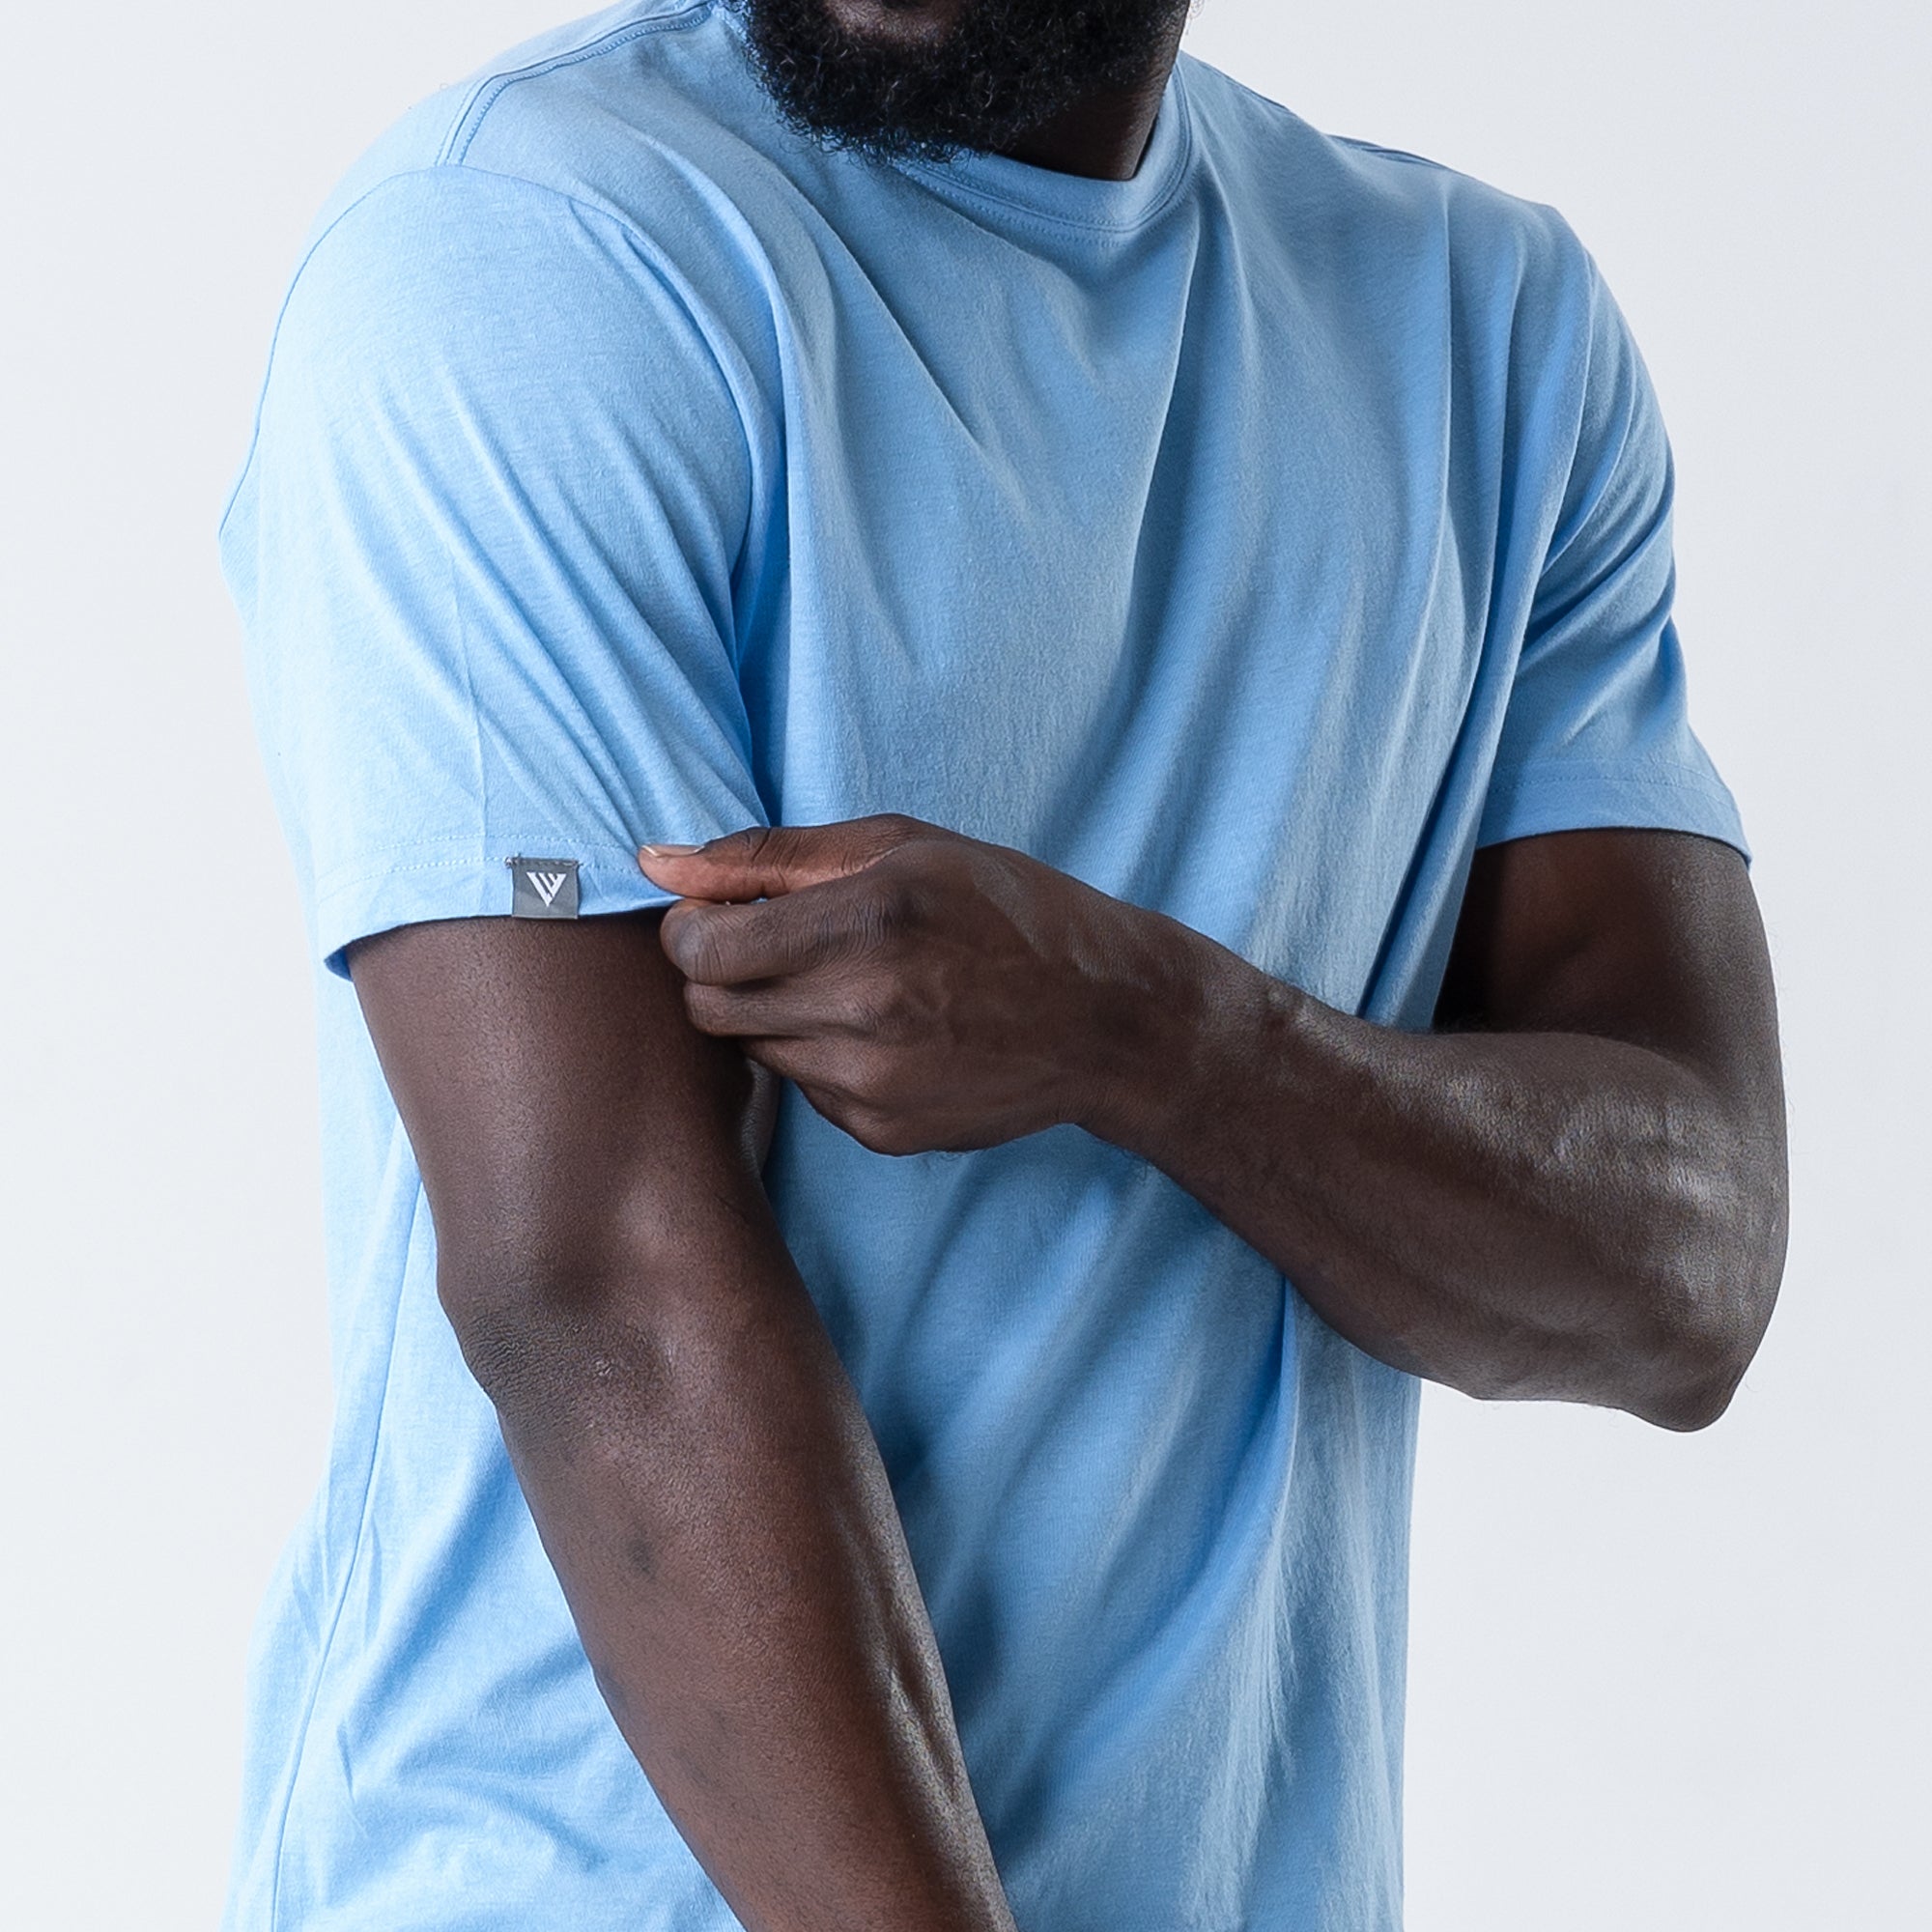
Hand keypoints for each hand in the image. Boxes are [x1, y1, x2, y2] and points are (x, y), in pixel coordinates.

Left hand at [638, 815, 1177, 1154]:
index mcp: (865, 921)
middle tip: (770, 947)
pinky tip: (883, 1032)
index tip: (715, 916)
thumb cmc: (1009, 911)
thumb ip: (769, 856)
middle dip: (718, 973)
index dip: (690, 929)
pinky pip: (804, 1090)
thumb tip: (657, 860)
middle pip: (709, 1006)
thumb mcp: (901, 847)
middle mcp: (864, 1008)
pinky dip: (821, 1057)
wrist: (1107, 1021)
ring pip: (752, 1050)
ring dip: (772, 1015)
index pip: (700, 949)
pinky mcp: (881, 1132)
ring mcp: (872, 1082)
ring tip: (845, 984)